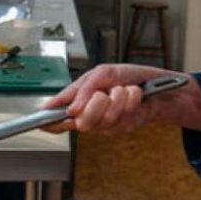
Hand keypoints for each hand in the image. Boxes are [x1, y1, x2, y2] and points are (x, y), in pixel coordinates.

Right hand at [41, 63, 200, 134]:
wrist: (158, 85)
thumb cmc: (129, 77)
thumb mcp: (103, 72)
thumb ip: (83, 87)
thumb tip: (70, 109)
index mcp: (79, 99)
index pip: (57, 115)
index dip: (49, 121)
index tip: (42, 122)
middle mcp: (90, 114)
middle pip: (81, 122)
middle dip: (94, 105)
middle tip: (103, 94)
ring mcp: (106, 123)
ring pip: (104, 120)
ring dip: (117, 99)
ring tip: (123, 89)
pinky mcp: (123, 127)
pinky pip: (122, 117)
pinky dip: (131, 100)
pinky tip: (134, 95)